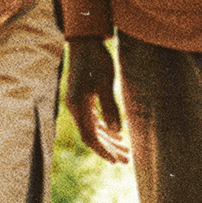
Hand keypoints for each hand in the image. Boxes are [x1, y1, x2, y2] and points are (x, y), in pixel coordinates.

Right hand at [66, 37, 129, 164]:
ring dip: (108, 140)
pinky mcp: (82, 98)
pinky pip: (92, 119)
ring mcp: (78, 103)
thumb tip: (116, 130)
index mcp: (78, 106)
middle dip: (109, 149)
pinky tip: (116, 133)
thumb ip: (110, 107)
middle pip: (92, 136)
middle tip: (126, 160)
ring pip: (93, 128)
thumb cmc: (96, 60)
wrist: (85, 41)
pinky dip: (104, 128)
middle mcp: (75, 108)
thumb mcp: (106, 83)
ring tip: (125, 150)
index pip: (90, 137)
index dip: (103, 150)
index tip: (117, 161)